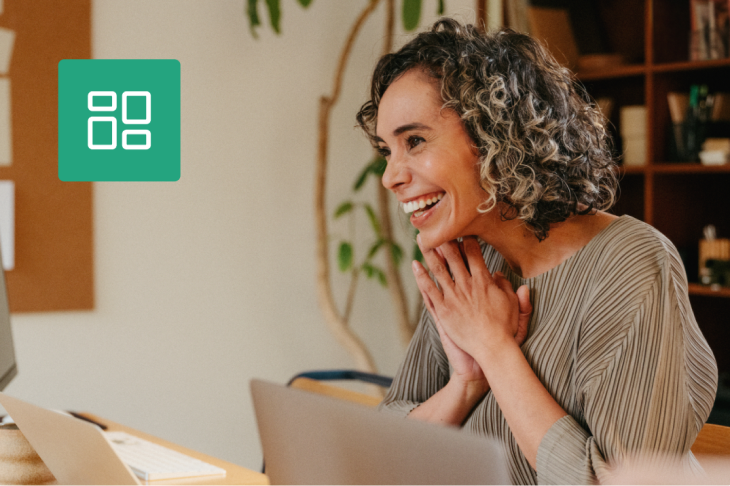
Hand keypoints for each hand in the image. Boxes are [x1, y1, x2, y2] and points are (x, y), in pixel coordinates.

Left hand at [413, 236, 531, 362]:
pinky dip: (421, 277)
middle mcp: (467, 286)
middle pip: (454, 257)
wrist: (492, 350)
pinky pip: (429, 290)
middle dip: (445, 240)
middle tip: (436, 226)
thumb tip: (499, 274)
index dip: (467, 240)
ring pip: (439, 269)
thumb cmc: (505, 329)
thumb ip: (507, 287)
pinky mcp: (443, 310)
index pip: (474, 254)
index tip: (461, 230)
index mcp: (484, 282)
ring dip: (430, 253)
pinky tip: (415, 265)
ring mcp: (453, 297)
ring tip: (422, 239)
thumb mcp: (513, 305)